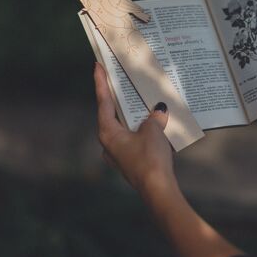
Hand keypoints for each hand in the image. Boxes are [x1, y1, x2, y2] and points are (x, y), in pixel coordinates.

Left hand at [93, 62, 173, 192]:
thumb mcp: (153, 131)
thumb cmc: (151, 157)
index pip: (103, 102)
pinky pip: (135, 140)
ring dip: (133, 117)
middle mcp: (109, 144)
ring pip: (125, 128)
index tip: (97, 66)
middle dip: (119, 99)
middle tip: (120, 81)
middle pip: (112, 115)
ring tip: (143, 103)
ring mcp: (119, 155)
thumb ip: (154, 118)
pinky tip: (155, 126)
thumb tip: (159, 111)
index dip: (100, 82)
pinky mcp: (130, 162)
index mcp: (108, 133)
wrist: (157, 189)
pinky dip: (142, 130)